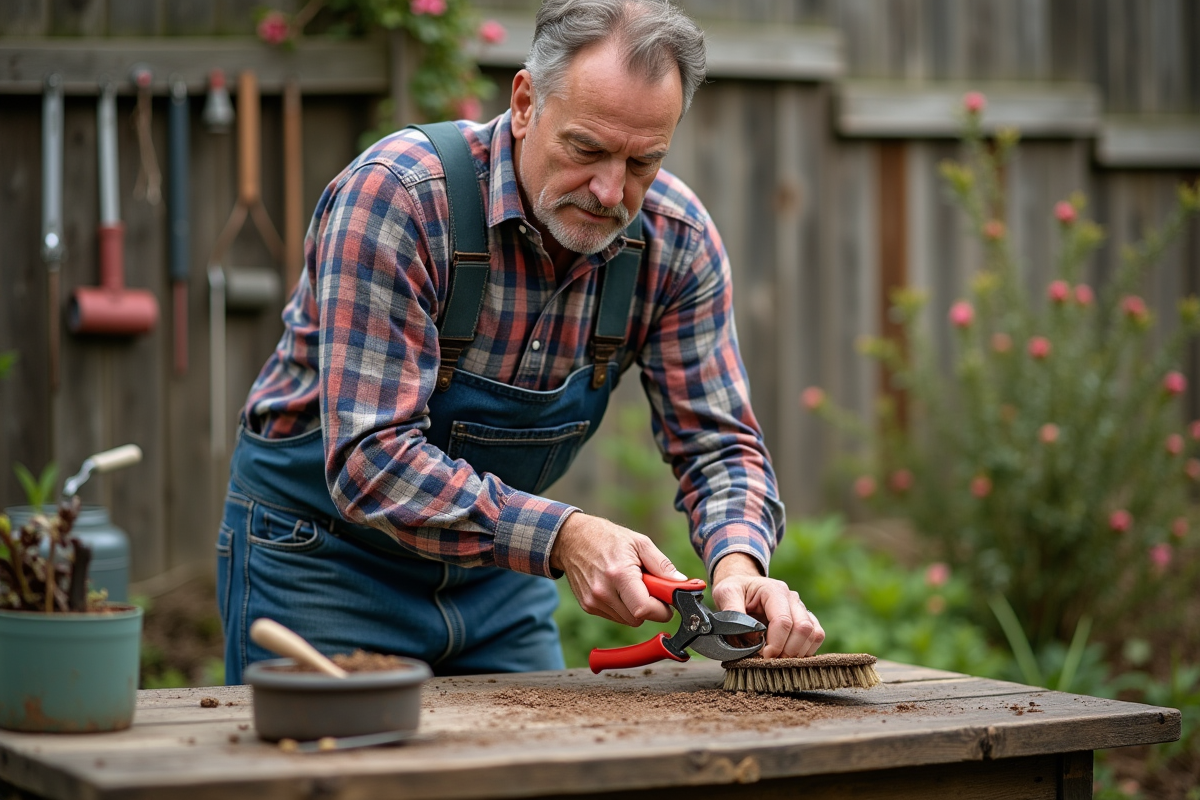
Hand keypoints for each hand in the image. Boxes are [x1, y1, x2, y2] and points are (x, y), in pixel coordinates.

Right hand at [550, 512, 684, 626]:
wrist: (572, 539)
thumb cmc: (608, 538)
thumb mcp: (640, 543)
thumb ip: (662, 565)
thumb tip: (682, 584)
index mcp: (619, 574)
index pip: (645, 609)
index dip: (662, 610)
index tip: (668, 602)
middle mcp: (603, 591)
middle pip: (638, 619)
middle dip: (650, 608)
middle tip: (649, 587)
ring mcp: (593, 601)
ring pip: (627, 620)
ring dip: (635, 608)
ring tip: (630, 584)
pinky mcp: (588, 606)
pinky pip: (615, 616)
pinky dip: (622, 607)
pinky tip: (618, 588)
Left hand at [711, 553, 824, 658]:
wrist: (743, 586)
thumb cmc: (735, 590)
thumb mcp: (726, 593)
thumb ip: (734, 613)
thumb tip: (752, 639)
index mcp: (774, 591)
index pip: (783, 621)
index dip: (776, 644)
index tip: (763, 656)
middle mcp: (792, 598)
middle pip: (803, 629)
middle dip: (788, 651)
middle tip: (771, 661)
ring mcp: (801, 608)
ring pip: (814, 633)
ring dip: (798, 652)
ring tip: (779, 659)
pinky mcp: (806, 619)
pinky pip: (817, 636)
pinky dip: (807, 650)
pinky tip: (789, 655)